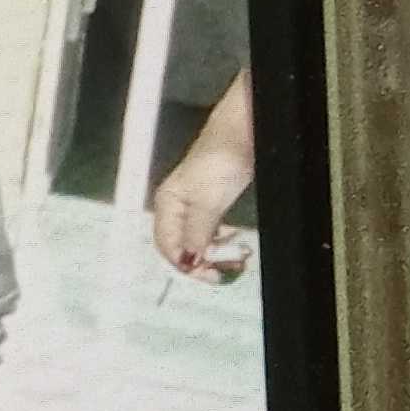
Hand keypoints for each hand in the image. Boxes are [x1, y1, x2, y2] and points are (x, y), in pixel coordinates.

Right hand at [151, 143, 254, 277]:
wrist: (242, 134)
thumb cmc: (220, 161)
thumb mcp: (208, 202)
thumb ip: (197, 234)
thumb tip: (190, 261)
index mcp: (167, 204)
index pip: (167, 246)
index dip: (186, 264)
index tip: (210, 276)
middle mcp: (176, 207)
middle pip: (181, 246)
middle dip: (202, 262)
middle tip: (226, 272)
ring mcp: (195, 205)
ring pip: (198, 240)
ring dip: (214, 254)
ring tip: (235, 260)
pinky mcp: (212, 202)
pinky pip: (211, 232)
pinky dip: (222, 243)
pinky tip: (234, 245)